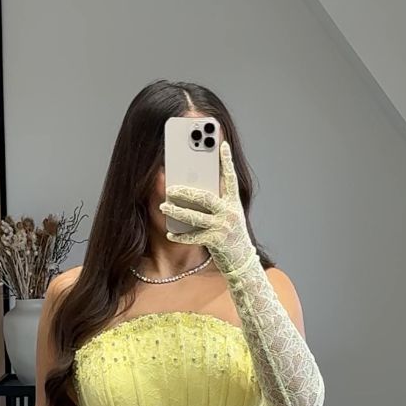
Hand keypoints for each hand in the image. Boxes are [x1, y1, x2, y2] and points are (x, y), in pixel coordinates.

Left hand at [159, 139, 256, 280]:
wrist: (242, 262)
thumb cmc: (231, 235)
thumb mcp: (230, 214)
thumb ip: (218, 199)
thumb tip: (195, 185)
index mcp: (233, 202)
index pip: (230, 177)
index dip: (226, 161)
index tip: (221, 143)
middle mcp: (230, 212)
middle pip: (205, 197)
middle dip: (185, 190)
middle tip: (170, 187)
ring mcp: (223, 227)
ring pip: (196, 216)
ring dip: (177, 211)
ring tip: (163, 206)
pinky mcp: (216, 242)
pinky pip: (194, 236)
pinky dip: (180, 235)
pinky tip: (170, 232)